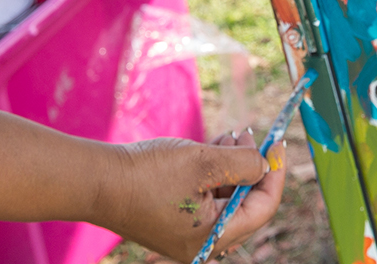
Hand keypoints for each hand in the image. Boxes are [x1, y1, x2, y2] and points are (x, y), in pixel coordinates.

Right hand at [99, 133, 285, 261]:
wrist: (98, 181)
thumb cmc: (149, 174)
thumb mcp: (204, 162)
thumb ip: (242, 163)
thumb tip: (264, 164)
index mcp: (214, 238)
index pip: (262, 208)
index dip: (274, 174)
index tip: (278, 145)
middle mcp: (203, 243)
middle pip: (244, 205)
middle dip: (251, 167)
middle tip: (250, 135)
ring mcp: (187, 233)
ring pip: (225, 198)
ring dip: (232, 166)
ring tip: (229, 136)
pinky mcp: (173, 219)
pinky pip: (205, 198)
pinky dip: (213, 174)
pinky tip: (212, 148)